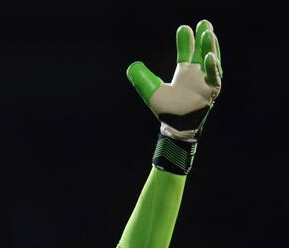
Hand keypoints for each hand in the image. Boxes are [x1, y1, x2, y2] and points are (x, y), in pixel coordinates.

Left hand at [127, 19, 222, 141]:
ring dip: (210, 47)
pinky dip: (213, 67)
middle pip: (203, 52)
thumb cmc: (166, 109)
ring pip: (211, 61)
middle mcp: (197, 74)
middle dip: (204, 38)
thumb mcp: (151, 91)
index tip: (184, 28)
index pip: (187, 52)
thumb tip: (132, 66)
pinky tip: (210, 56)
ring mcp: (206, 82)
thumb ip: (141, 78)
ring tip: (208, 33)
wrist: (175, 125)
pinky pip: (214, 77)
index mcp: (185, 72)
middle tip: (204, 23)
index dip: (186, 41)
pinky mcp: (211, 91)